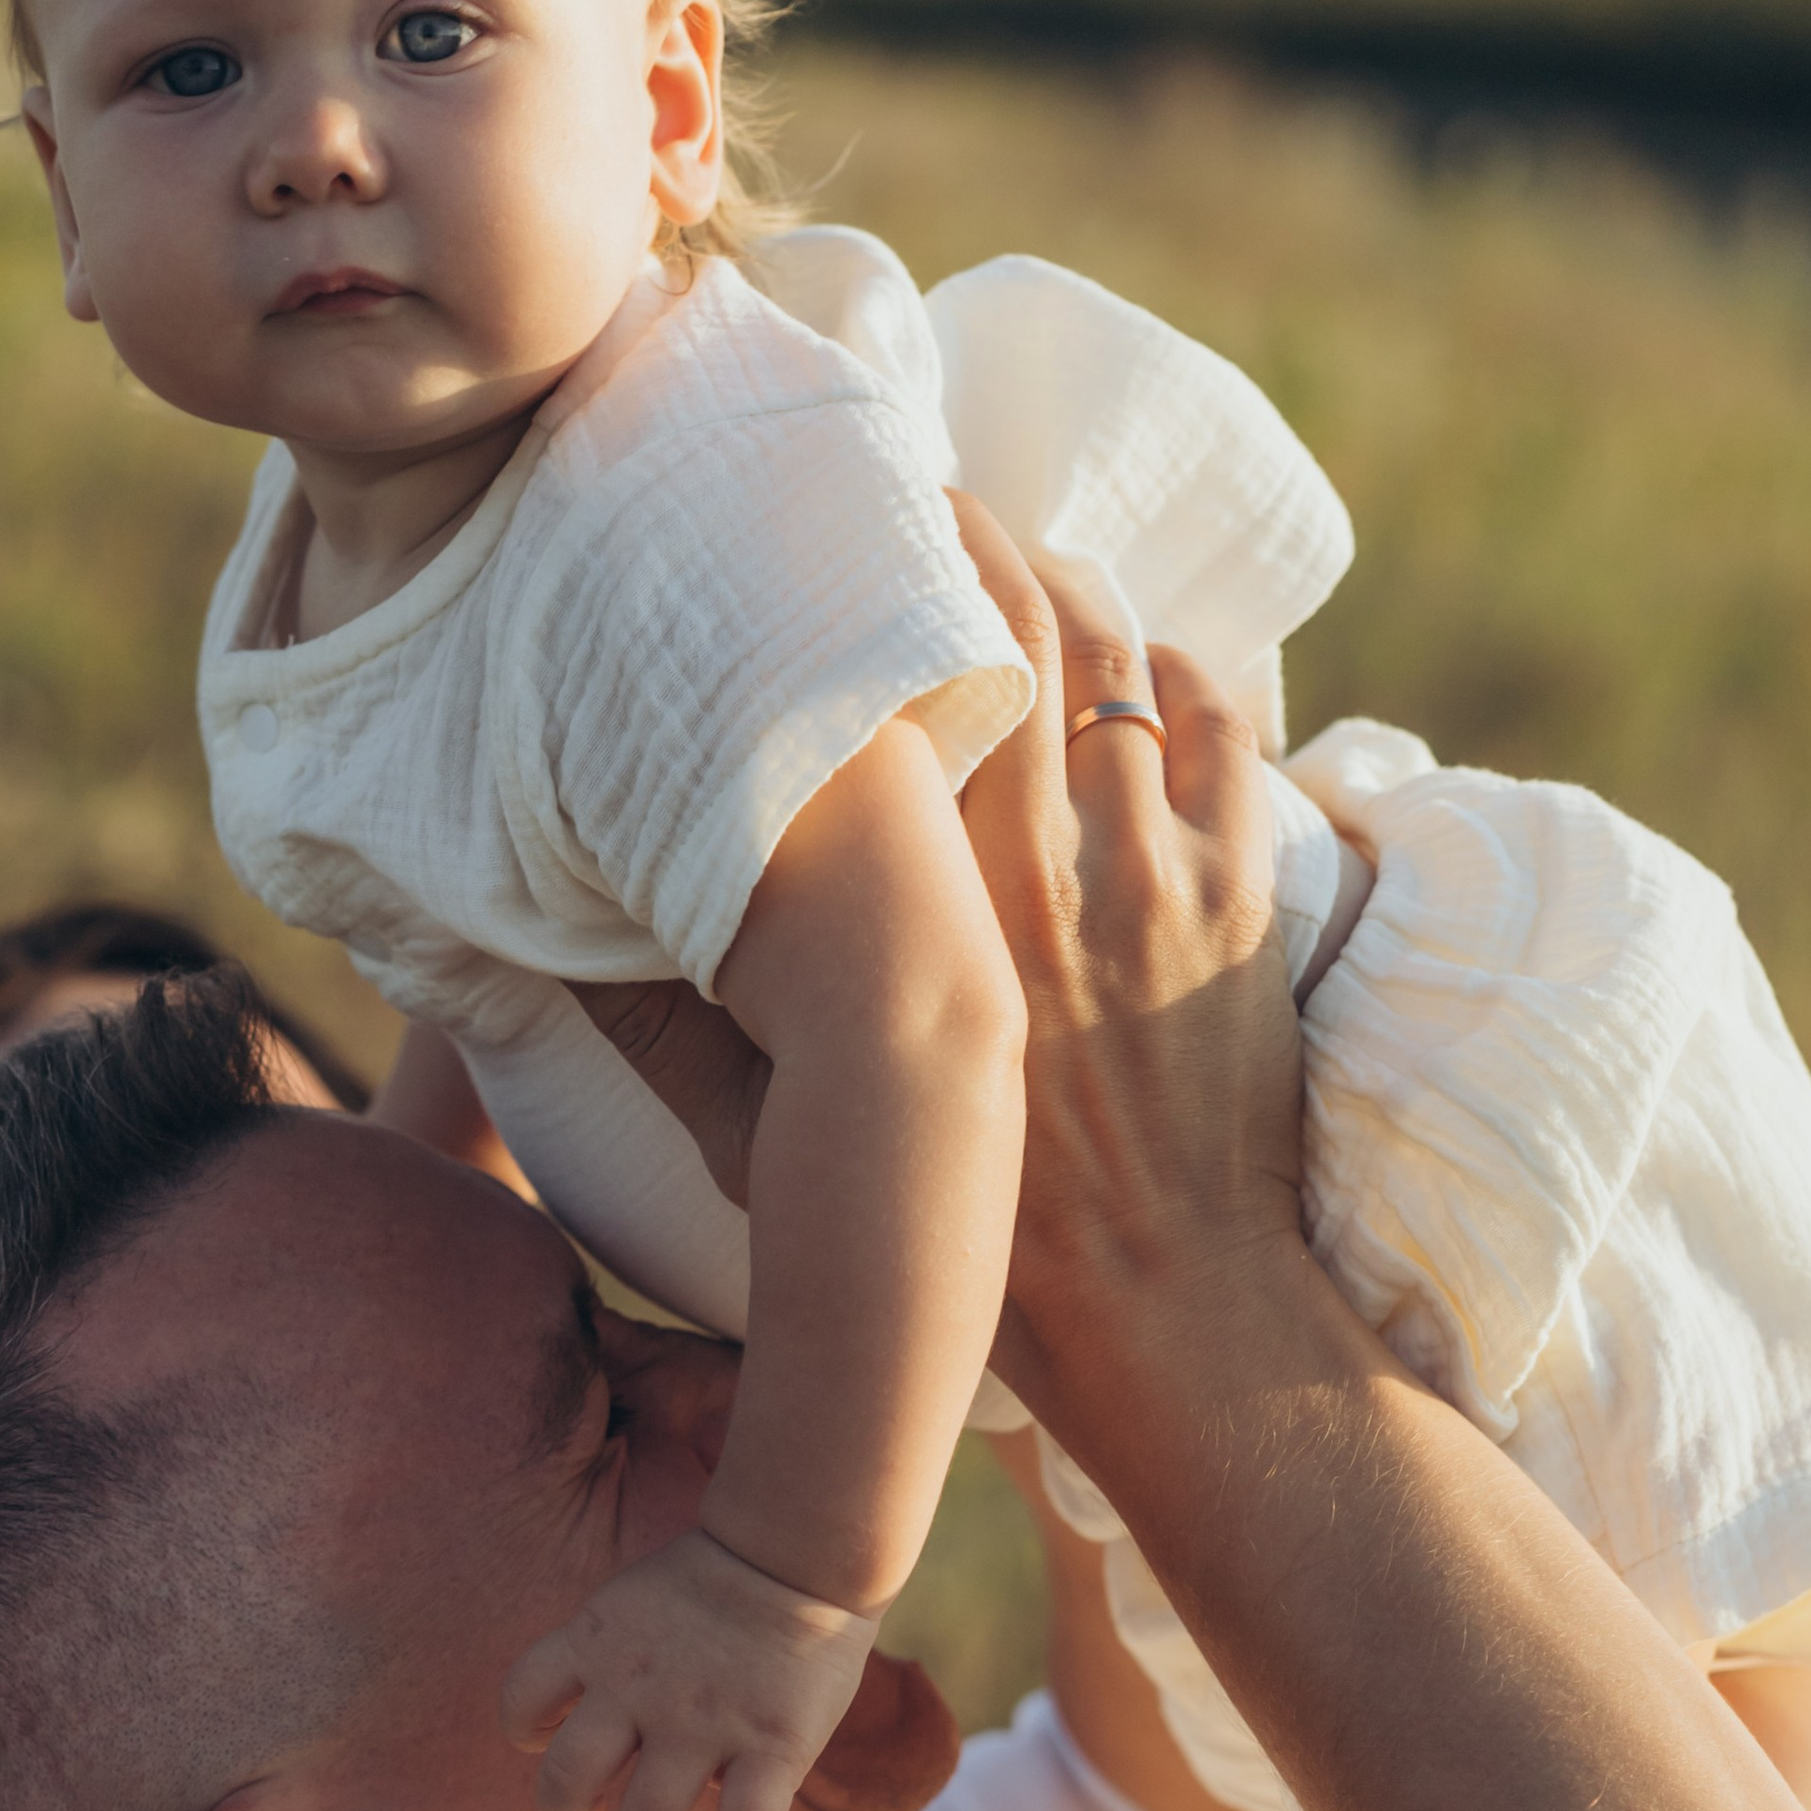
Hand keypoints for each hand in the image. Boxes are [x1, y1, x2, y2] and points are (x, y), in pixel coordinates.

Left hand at [501, 1527, 881, 1810]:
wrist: (799, 1547)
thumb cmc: (720, 1578)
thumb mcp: (635, 1598)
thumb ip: (610, 1658)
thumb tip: (611, 1735)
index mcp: (597, 1642)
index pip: (521, 1699)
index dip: (527, 1732)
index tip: (550, 1741)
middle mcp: (639, 1688)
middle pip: (566, 1782)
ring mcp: (704, 1721)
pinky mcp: (772, 1745)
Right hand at [565, 505, 1288, 1279]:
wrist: (1160, 1306)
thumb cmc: (979, 1243)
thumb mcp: (793, 1137)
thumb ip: (685, 1032)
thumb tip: (567, 954)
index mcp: (921, 901)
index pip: (886, 676)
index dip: (865, 579)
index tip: (829, 532)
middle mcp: (1035, 854)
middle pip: (1007, 615)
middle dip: (966, 536)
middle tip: (924, 505)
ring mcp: (1151, 864)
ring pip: (1114, 651)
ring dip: (1067, 589)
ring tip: (1025, 569)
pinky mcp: (1243, 890)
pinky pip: (1217, 723)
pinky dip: (1177, 670)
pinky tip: (1141, 664)